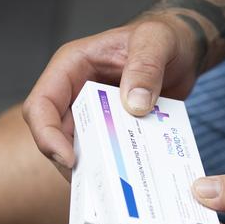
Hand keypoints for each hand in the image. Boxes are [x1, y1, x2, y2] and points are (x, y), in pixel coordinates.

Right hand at [22, 15, 202, 175]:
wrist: (182, 50)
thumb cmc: (164, 37)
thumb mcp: (157, 42)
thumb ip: (146, 67)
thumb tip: (135, 105)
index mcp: (72, 66)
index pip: (42, 104)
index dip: (47, 135)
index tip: (70, 159)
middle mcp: (75, 91)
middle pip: (54, 134)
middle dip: (69, 160)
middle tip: (97, 182)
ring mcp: (92, 112)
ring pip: (77, 148)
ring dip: (92, 168)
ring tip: (114, 186)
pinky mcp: (111, 128)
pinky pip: (104, 152)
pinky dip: (114, 166)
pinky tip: (130, 180)